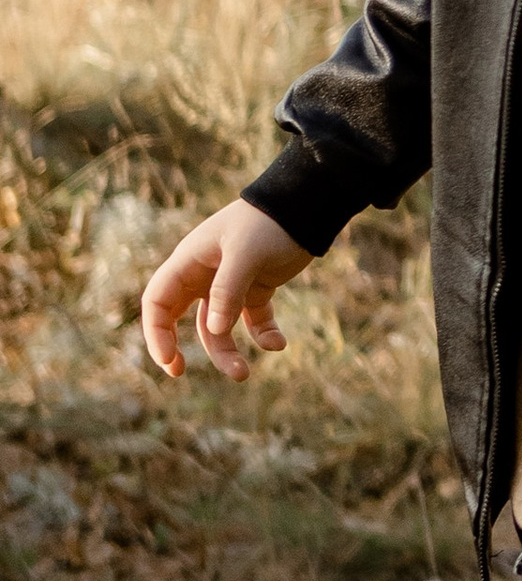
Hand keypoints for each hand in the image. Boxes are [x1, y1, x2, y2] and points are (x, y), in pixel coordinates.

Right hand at [140, 203, 314, 383]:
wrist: (305, 205)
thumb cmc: (268, 224)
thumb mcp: (246, 254)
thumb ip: (227, 291)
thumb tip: (216, 330)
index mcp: (190, 262)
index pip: (158, 300)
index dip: (156, 332)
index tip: (169, 360)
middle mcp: (204, 275)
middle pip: (181, 318)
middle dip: (178, 347)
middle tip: (179, 373)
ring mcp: (231, 284)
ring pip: (219, 327)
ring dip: (228, 351)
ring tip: (243, 374)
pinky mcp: (257, 288)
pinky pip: (253, 320)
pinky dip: (263, 334)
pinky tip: (278, 344)